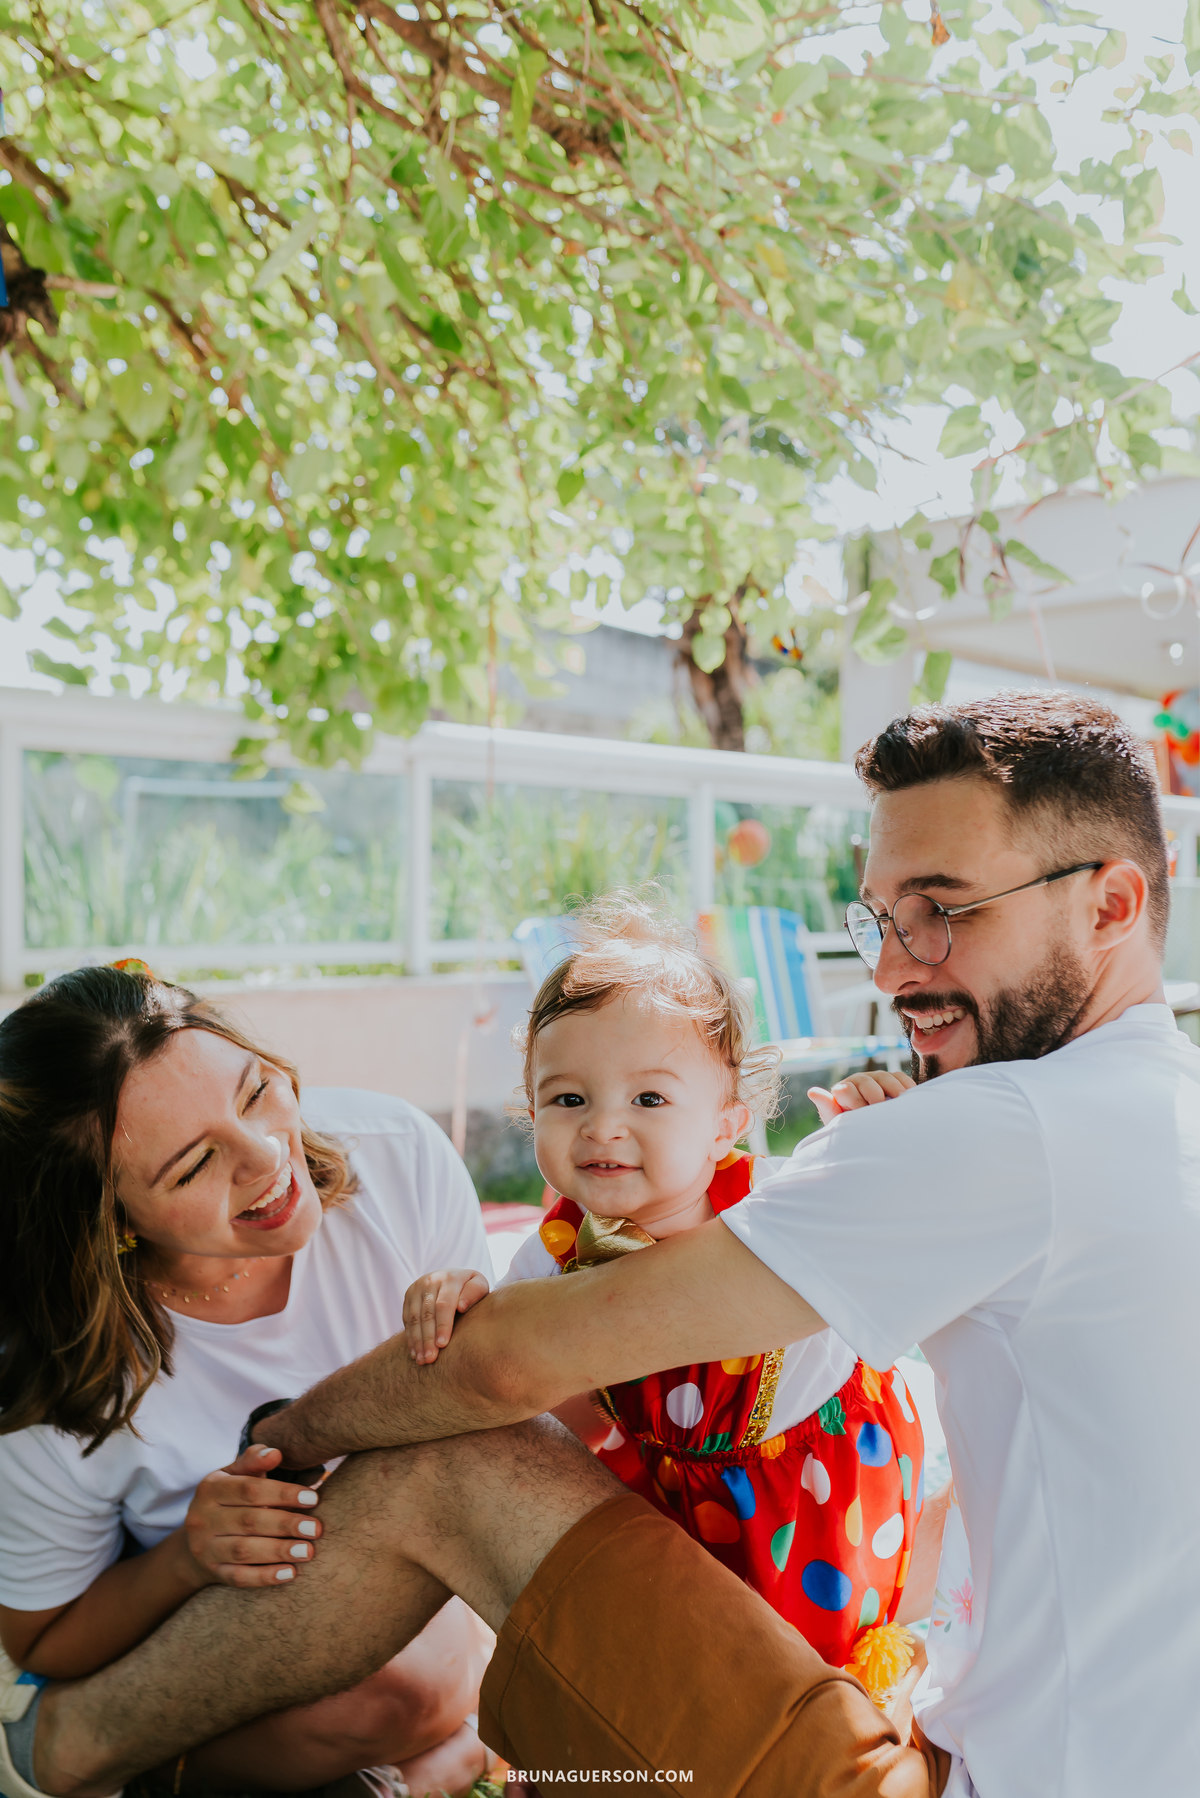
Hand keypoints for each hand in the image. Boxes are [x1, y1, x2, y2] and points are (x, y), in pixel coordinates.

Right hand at [180, 1445, 322, 1588]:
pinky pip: (239, 1577)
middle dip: (286, 1524)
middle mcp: (202, 1519)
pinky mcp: (213, 1573)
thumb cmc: (229, 1500)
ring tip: (309, 1551)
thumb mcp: (235, 1475)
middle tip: (316, 1528)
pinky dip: (265, 1577)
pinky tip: (290, 1573)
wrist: (197, 1540)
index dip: (282, 1493)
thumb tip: (275, 1452)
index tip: (313, 1498)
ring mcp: (205, 1549)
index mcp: (210, 1488)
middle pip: (249, 1521)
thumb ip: (253, 1461)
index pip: (249, 1490)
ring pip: (244, 1551)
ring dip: (279, 1551)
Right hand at [403, 1267, 489, 1364]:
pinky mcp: (408, 1296)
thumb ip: (475, 1292)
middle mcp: (430, 1281)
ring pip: (414, 1318)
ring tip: (422, 1360)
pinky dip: (410, 1338)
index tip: (442, 1345)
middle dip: (428, 1338)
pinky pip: (406, 1319)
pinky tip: (414, 1353)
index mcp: (450, 1278)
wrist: (452, 1278)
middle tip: (430, 1359)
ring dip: (417, 1341)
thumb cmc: (471, 1289)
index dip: (442, 1325)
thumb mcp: (479, 1285)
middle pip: (426, 1313)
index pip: (443, 1304)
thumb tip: (461, 1306)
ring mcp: (416, 1288)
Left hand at [807, 1068, 914, 1125]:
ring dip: (893, 1090)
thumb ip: (827, 1107)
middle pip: (867, 1082)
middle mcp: (858, 1081)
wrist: (870, 1130)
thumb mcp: (837, 1121)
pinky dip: (906, 1086)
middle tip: (880, 1111)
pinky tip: (910, 1097)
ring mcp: (876, 1079)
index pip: (846, 1089)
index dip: (854, 1102)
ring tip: (899, 1102)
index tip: (861, 1115)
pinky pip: (901, 1078)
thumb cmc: (851, 1128)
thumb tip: (812, 1091)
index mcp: (842, 1090)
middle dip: (874, 1097)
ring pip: (885, 1077)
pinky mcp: (893, 1080)